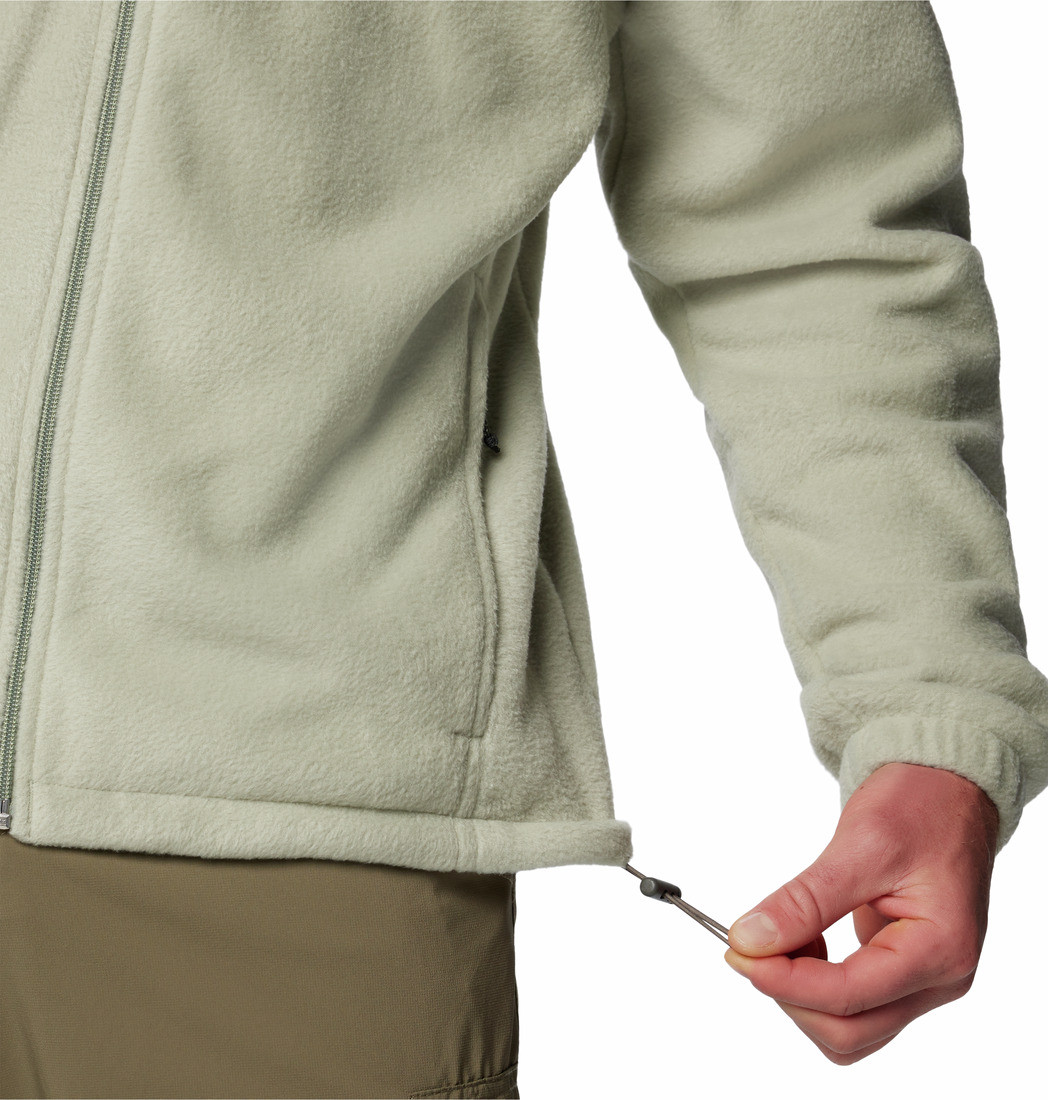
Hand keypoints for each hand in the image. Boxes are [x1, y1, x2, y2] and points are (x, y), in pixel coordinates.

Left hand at [721, 761, 999, 1064]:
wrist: (946, 788)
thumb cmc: (919, 806)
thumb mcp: (860, 844)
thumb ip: (806, 899)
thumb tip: (750, 939)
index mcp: (941, 948)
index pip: (850, 996)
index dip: (785, 981)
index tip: (738, 951)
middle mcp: (940, 978)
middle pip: (850, 1031)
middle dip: (789, 995)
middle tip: (747, 946)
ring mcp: (923, 980)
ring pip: (850, 1028)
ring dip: (800, 995)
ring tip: (779, 937)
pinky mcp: (903, 972)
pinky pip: (853, 1004)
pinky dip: (815, 984)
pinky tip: (801, 938)